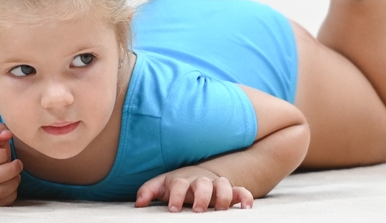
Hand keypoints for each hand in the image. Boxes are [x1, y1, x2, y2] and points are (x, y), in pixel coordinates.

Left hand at [135, 166, 253, 211]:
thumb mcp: (161, 186)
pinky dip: (245, 197)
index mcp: (182, 181)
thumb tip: (139, 203)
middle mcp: (200, 181)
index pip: (179, 185)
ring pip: (223, 185)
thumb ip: (148, 191)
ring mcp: (216, 185)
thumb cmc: (177, 184)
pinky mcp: (230, 191)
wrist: (198, 174)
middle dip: (202, 197)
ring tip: (222, 209)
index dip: (176, 196)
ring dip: (224, 196)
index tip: (173, 209)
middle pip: (203, 184)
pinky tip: (247, 208)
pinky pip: (241, 191)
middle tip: (199, 210)